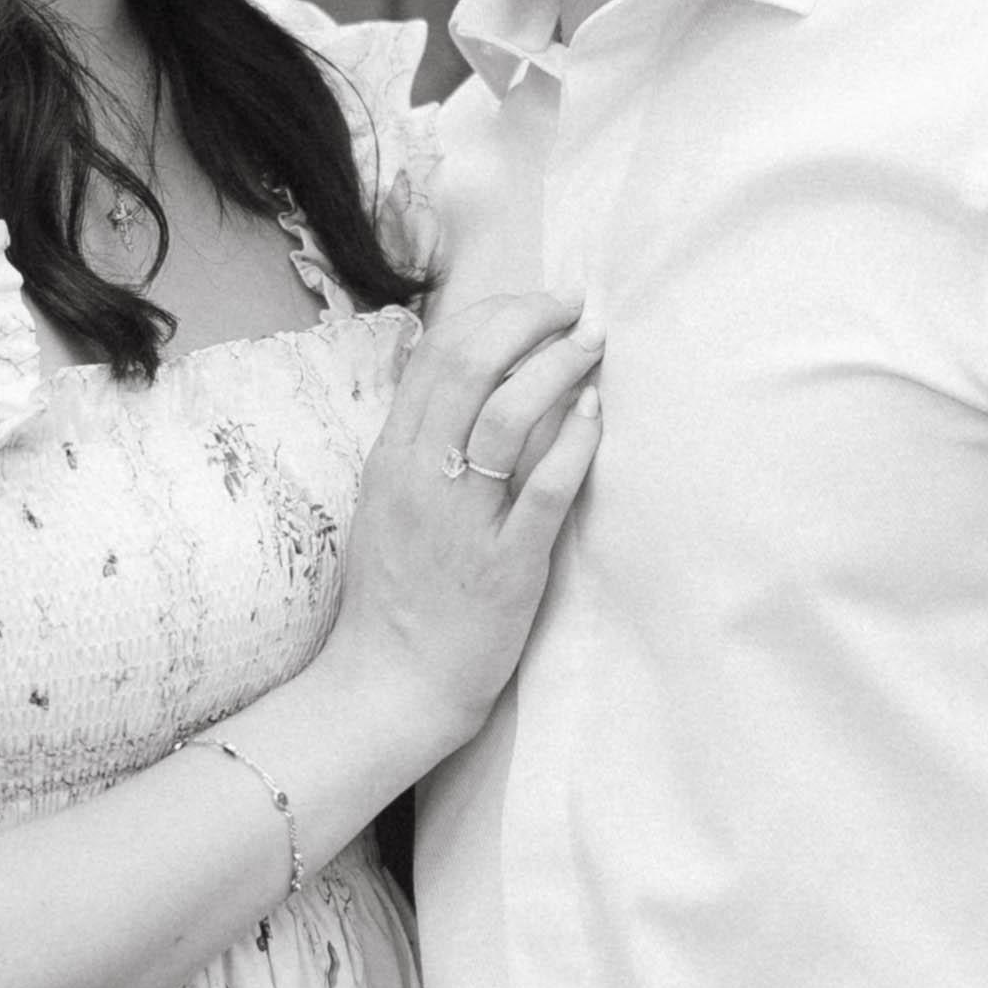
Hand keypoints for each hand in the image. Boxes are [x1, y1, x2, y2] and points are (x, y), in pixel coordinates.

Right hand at [322, 290, 604, 766]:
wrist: (390, 683)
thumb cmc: (398, 593)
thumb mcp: (390, 501)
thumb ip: (422, 441)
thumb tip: (463, 378)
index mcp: (393, 455)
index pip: (438, 351)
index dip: (495, 312)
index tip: (539, 303)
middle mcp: (422, 477)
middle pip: (471, 364)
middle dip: (531, 320)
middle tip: (575, 310)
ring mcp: (462, 520)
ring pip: (508, 415)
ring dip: (558, 367)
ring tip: (593, 348)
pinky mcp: (505, 564)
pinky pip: (544, 489)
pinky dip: (576, 442)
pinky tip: (597, 415)